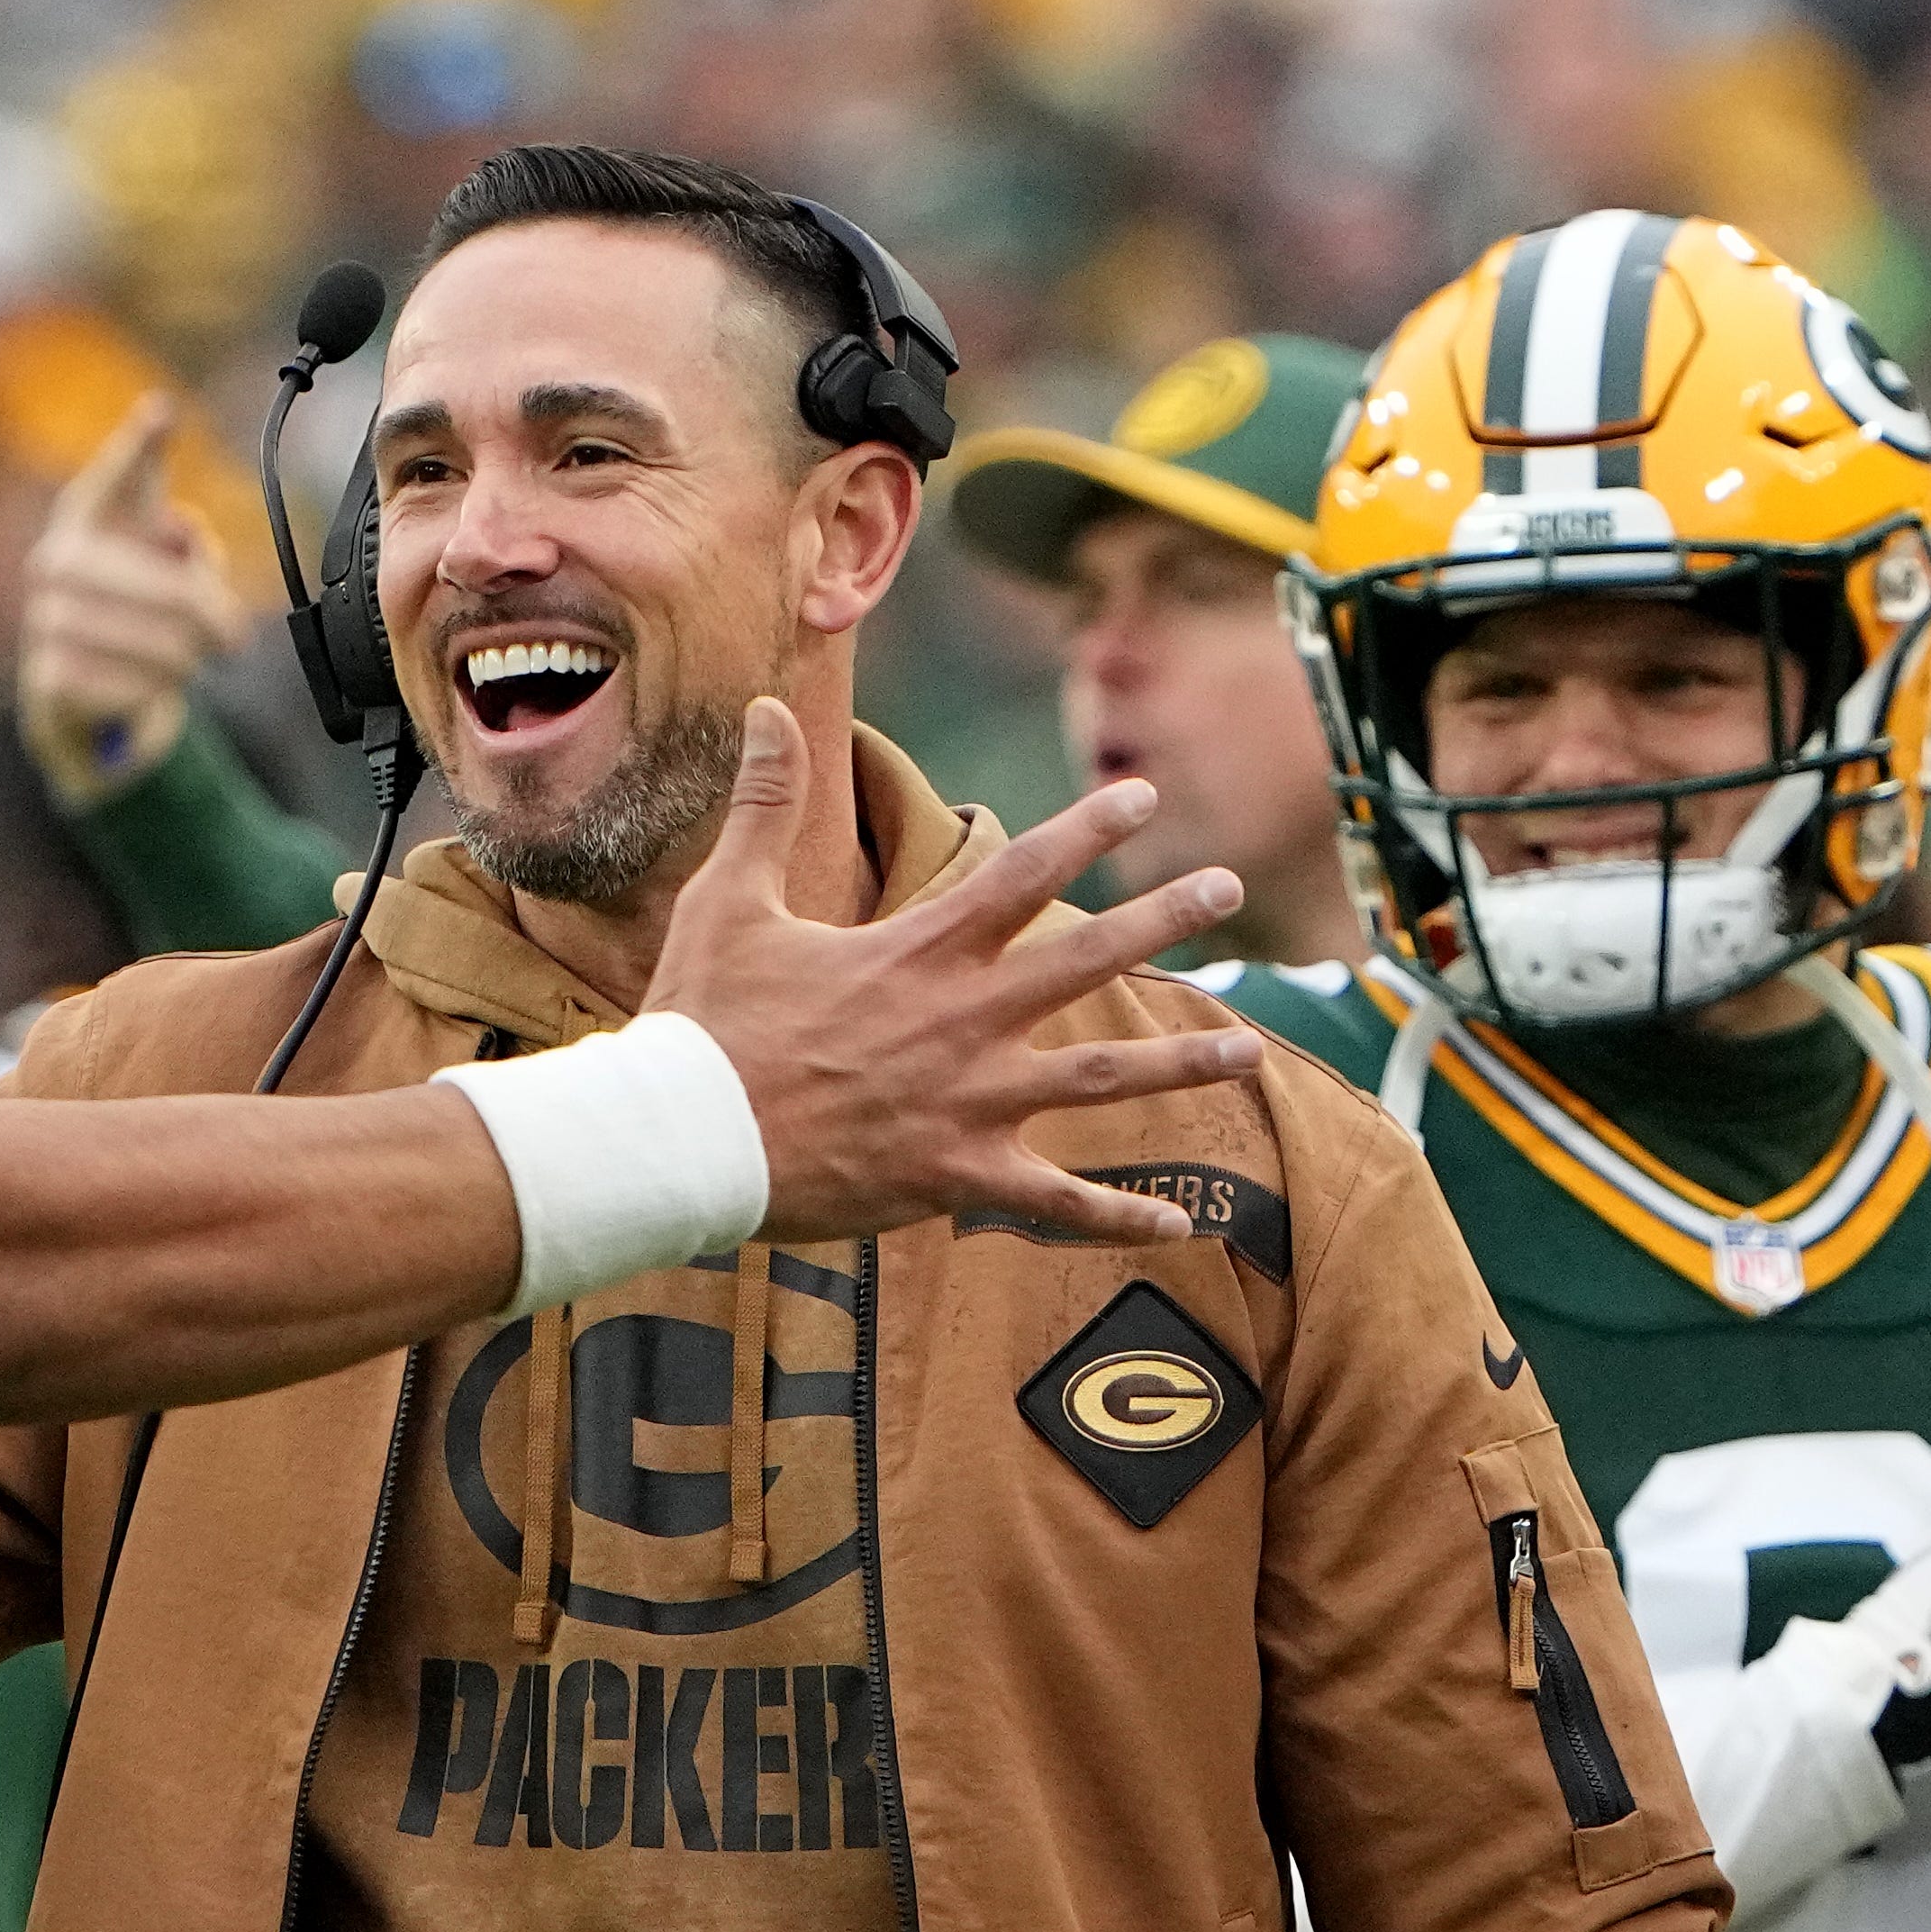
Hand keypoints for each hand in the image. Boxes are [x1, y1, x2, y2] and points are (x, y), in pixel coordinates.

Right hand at [19, 390, 255, 808]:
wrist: (71, 680)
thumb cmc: (130, 602)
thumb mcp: (162, 560)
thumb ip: (186, 543)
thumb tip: (181, 537)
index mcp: (87, 513)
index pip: (120, 472)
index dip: (140, 444)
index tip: (161, 415)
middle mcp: (57, 559)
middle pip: (173, 594)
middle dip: (213, 620)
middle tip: (233, 637)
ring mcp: (47, 618)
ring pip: (165, 648)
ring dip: (188, 660)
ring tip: (181, 657)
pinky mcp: (49, 677)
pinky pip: (139, 689)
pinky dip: (157, 695)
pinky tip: (144, 684)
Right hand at [645, 702, 1266, 1245]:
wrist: (682, 1142)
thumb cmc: (701, 1024)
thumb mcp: (728, 901)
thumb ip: (764, 804)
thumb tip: (769, 707)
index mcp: (915, 955)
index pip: (1020, 874)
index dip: (1087, 831)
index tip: (1141, 798)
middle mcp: (960, 1022)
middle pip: (1087, 960)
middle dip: (1164, 918)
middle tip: (1229, 887)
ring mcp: (967, 1103)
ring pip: (1099, 1077)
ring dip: (1181, 1066)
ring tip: (1249, 1052)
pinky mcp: (955, 1176)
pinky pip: (1055, 1204)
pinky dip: (1118, 1218)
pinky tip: (1177, 1224)